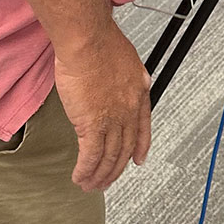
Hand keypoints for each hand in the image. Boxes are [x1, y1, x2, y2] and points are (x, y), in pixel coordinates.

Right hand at [52, 20, 151, 191]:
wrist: (88, 39)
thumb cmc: (100, 40)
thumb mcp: (124, 58)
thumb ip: (122, 75)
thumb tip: (114, 80)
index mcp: (138, 92)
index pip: (143, 127)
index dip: (140, 146)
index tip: (138, 159)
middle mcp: (129, 108)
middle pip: (124, 147)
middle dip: (115, 169)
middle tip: (106, 181)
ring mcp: (112, 118)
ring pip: (108, 156)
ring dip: (99, 175)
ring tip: (90, 184)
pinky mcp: (92, 124)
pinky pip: (90, 156)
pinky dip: (85, 170)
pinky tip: (80, 176)